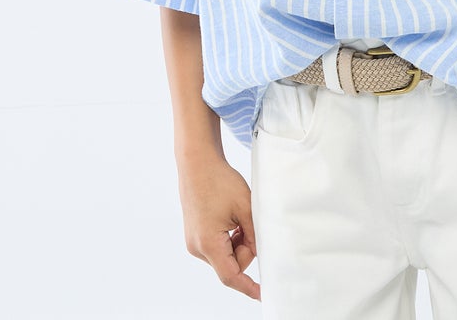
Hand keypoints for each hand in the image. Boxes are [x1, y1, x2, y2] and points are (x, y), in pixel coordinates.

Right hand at [177, 154, 260, 299]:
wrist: (197, 163)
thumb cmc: (219, 181)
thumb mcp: (245, 206)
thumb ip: (254, 233)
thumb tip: (261, 252)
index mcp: (209, 243)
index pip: (231, 276)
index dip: (248, 287)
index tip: (262, 294)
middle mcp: (197, 248)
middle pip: (230, 264)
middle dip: (246, 248)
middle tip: (249, 223)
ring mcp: (194, 242)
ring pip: (225, 255)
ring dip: (237, 242)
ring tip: (238, 216)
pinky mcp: (194, 236)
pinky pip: (217, 247)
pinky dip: (229, 238)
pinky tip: (230, 218)